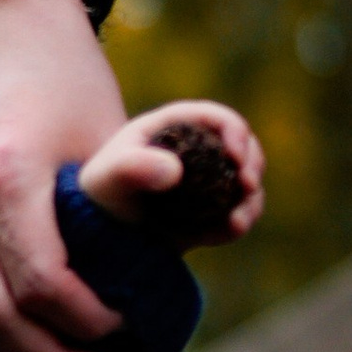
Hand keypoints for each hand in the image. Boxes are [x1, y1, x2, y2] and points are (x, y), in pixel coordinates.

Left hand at [78, 99, 264, 237]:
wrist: (98, 232)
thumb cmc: (100, 194)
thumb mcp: (107, 177)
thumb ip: (133, 167)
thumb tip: (175, 171)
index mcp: (177, 127)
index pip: (217, 118)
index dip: (235, 131)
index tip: (235, 155)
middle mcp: (198, 151)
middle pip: (243, 146)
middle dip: (253, 163)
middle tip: (246, 183)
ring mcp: (208, 181)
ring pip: (246, 182)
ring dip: (251, 197)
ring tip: (238, 218)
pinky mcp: (212, 211)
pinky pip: (239, 211)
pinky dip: (242, 219)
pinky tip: (232, 228)